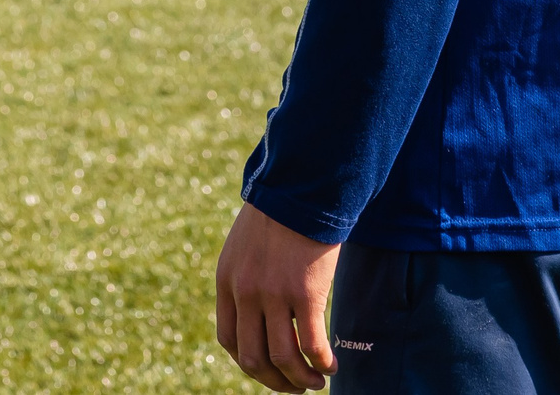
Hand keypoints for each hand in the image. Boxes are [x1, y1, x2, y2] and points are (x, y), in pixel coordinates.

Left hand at [215, 204, 340, 391]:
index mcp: (227, 280)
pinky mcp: (305, 293)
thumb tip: (260, 308)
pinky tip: (331, 366)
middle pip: (252, 357)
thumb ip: (247, 275)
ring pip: (283, 357)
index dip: (249, 362)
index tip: (268, 369)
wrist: (302, 185)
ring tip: (315, 384)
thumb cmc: (281, 213)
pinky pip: (312, 344)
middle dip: (273, 380)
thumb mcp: (247, 244)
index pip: (229, 339)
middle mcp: (245, 291)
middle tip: (293, 386)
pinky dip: (321, 363)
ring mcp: (274, 294)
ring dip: (300, 379)